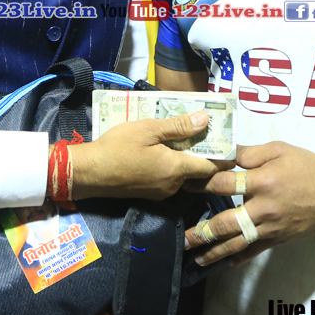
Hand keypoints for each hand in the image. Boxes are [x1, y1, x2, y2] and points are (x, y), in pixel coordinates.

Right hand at [70, 111, 231, 200]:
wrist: (89, 173)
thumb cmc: (117, 147)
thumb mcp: (147, 130)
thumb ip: (178, 127)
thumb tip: (205, 120)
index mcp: (176, 169)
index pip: (211, 167)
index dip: (221, 156)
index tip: (226, 141)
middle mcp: (173, 185)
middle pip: (197, 171)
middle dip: (201, 153)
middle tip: (201, 132)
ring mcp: (161, 192)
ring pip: (182, 175)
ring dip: (183, 159)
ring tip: (179, 137)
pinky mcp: (150, 194)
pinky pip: (168, 179)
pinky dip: (170, 166)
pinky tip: (161, 152)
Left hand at [183, 142, 314, 265]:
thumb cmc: (307, 167)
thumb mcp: (278, 150)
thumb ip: (249, 152)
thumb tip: (223, 153)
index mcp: (262, 181)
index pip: (223, 184)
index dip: (200, 183)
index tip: (183, 185)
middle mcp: (263, 208)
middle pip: (226, 223)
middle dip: (202, 231)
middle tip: (183, 236)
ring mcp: (271, 227)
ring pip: (238, 242)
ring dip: (215, 251)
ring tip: (196, 256)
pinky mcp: (279, 239)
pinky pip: (255, 250)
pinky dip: (239, 257)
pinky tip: (225, 262)